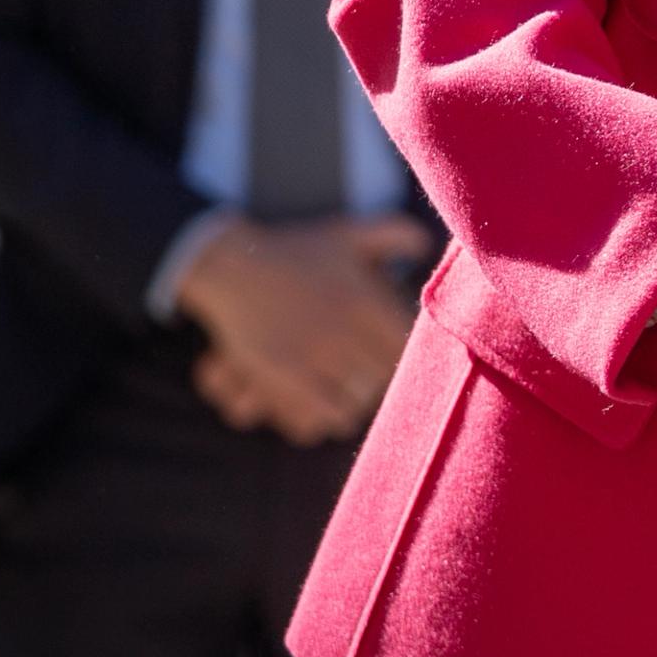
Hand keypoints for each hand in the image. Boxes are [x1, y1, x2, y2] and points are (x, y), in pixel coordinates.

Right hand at [173, 215, 426, 444]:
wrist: (230, 264)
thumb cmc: (295, 251)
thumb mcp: (346, 235)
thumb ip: (392, 234)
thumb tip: (427, 243)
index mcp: (362, 301)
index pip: (404, 349)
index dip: (406, 355)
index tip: (392, 351)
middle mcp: (339, 334)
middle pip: (378, 382)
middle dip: (375, 380)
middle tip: (367, 371)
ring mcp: (308, 360)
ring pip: (350, 407)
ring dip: (348, 402)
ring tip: (344, 389)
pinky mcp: (278, 380)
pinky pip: (312, 422)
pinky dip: (317, 418)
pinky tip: (316, 403)